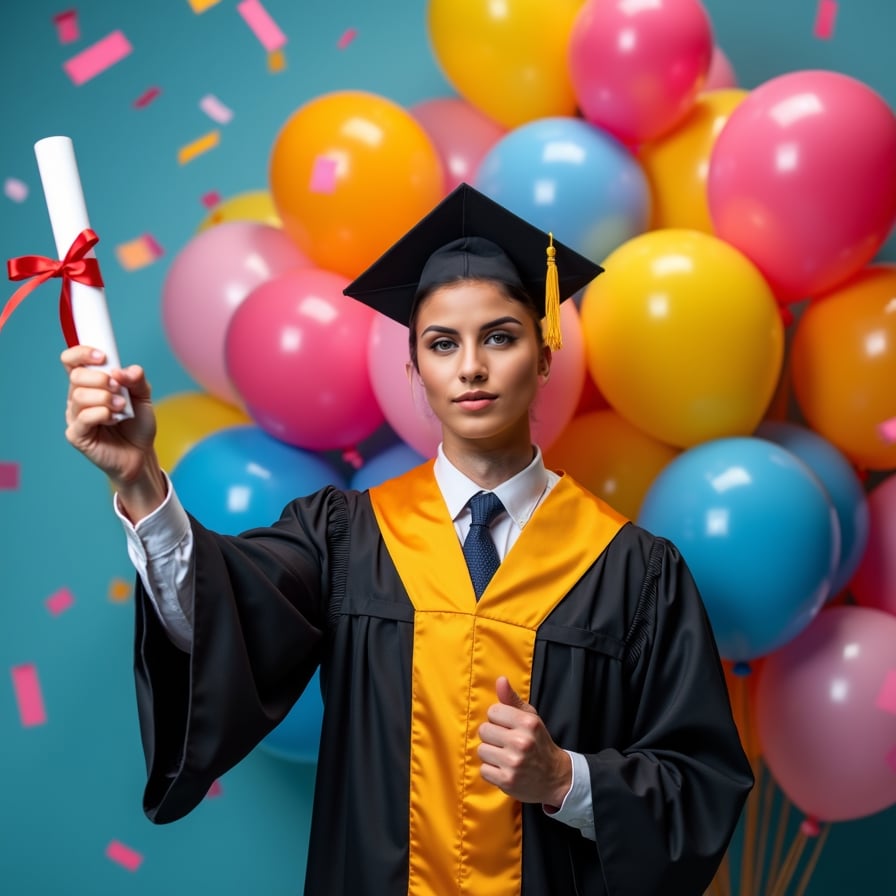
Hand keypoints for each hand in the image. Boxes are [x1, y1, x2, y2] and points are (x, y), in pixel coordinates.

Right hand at [62, 345, 165, 518]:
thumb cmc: (137, 425)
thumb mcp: (144, 397)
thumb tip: (124, 370)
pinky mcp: (77, 435)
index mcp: (90, 384)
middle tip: (119, 389)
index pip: (72, 361)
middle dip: (101, 379)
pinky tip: (114, 419)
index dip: (82, 353)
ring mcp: (75, 416)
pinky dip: (102, 414)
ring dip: (106, 398)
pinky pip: (83, 417)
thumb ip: (137, 380)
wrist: (141, 454)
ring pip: (79, 395)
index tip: (102, 357)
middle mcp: (78, 398)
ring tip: (121, 407)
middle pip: (76, 376)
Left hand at [477, 676, 571, 806]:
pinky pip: (484, 770)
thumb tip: (500, 680)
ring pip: (482, 750)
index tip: (507, 727)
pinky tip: (504, 769)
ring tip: (505, 756)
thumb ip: (512, 699)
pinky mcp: (507, 781)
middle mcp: (521, 742)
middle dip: (492, 737)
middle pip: (484, 731)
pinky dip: (492, 771)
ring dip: (491, 754)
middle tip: (505, 743)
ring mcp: (514, 763)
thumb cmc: (539, 743)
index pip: (493, 711)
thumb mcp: (530, 718)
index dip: (497, 719)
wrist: (555, 777)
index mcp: (528, 723)